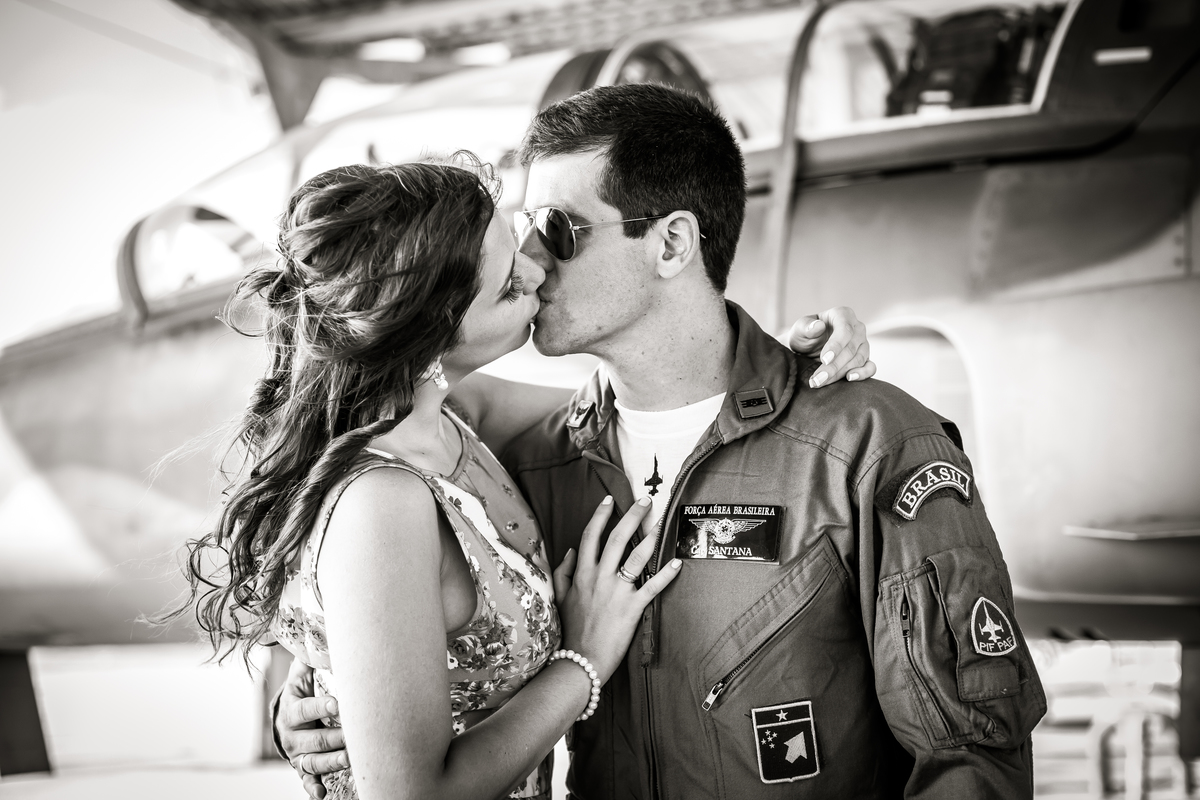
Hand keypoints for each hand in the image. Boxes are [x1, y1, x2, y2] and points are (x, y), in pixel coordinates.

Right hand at [276, 657, 349, 798]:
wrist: (283, 721)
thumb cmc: (300, 695)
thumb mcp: (300, 678)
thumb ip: (309, 660)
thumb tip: (318, 634)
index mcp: (292, 708)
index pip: (305, 709)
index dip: (321, 707)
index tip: (338, 705)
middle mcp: (292, 734)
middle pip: (313, 739)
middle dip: (335, 738)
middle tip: (355, 735)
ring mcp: (297, 753)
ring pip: (313, 761)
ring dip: (332, 761)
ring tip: (350, 758)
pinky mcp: (302, 768)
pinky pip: (307, 780)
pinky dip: (313, 788)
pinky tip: (322, 794)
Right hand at [552, 497, 681, 681]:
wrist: (580, 660)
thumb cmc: (571, 630)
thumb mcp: (560, 597)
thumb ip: (564, 572)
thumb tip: (572, 550)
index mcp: (582, 573)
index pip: (590, 536)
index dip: (600, 516)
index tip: (609, 500)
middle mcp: (599, 577)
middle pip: (617, 539)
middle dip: (632, 516)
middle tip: (646, 500)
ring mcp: (617, 592)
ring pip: (636, 558)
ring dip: (651, 538)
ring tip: (663, 523)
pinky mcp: (632, 608)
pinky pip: (652, 587)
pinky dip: (665, 574)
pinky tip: (677, 562)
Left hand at [786, 306, 876, 388]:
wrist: (806, 347)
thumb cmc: (804, 335)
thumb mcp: (800, 328)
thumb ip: (806, 326)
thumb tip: (818, 326)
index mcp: (843, 315)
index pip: (845, 330)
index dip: (836, 346)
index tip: (824, 360)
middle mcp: (857, 328)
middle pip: (851, 348)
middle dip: (833, 366)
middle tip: (818, 378)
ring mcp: (863, 343)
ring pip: (858, 359)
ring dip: (840, 373)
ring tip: (821, 382)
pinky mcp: (865, 358)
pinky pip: (870, 367)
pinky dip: (862, 374)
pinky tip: (849, 378)